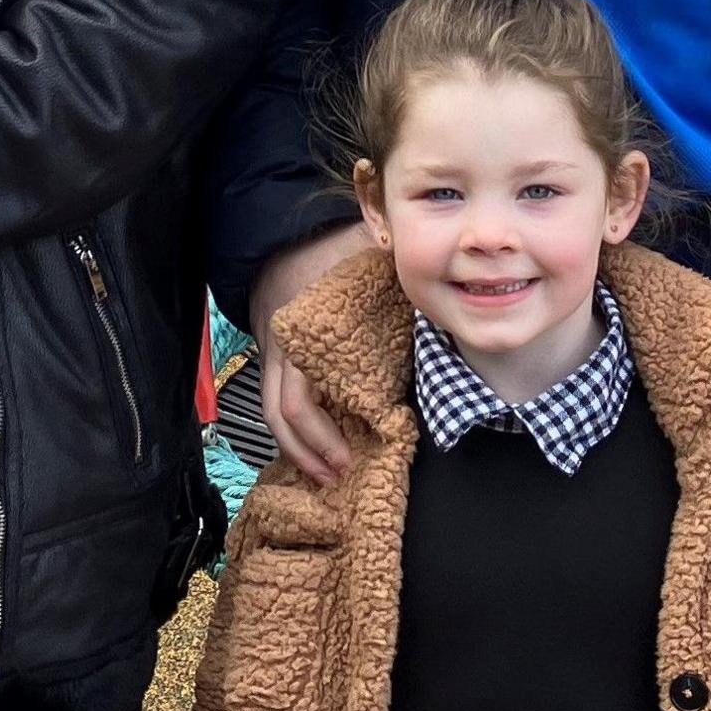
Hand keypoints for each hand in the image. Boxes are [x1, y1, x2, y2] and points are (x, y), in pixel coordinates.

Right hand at [250, 222, 374, 485]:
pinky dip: (293, 428)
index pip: (301, 401)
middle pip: (282, 415)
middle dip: (308, 453)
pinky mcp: (274, 356)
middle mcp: (283, 349)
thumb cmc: (340, 251)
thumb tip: (438, 324)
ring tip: (325, 472)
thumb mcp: (374, 268)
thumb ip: (400, 297)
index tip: (350, 459)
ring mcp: (273, 352)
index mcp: (305, 335)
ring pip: (272, 412)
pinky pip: (275, 398)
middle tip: (339, 477)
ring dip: (297, 447)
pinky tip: (315, 446)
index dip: (323, 438)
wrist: (294, 234)